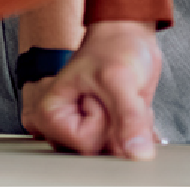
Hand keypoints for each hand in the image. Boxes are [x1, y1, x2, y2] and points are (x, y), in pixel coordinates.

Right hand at [21, 21, 160, 158]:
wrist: (128, 36)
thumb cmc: (112, 47)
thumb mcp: (118, 78)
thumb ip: (128, 117)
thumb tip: (138, 153)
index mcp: (50, 114)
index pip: (84, 144)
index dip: (101, 120)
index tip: (97, 93)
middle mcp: (64, 128)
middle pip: (99, 153)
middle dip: (119, 127)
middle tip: (111, 95)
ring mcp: (85, 132)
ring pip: (116, 152)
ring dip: (132, 129)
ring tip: (122, 99)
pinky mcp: (104, 133)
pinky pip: (127, 148)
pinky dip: (138, 130)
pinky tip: (132, 107)